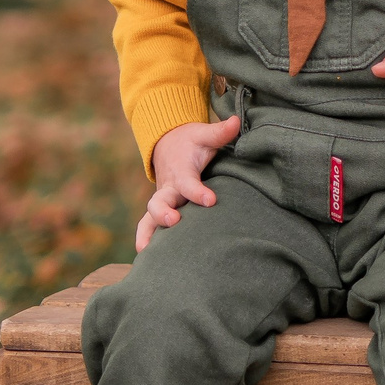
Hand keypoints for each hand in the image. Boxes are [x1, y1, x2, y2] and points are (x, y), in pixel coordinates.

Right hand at [138, 115, 241, 251]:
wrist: (168, 145)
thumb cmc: (191, 142)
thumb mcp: (204, 134)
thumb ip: (220, 132)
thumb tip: (238, 121)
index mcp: (181, 172)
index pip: (188, 183)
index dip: (198, 192)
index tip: (211, 200)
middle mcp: (169, 189)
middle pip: (159, 202)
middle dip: (164, 213)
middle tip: (175, 222)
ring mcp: (163, 201)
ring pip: (149, 218)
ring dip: (148, 233)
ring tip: (146, 253)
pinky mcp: (161, 210)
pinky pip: (149, 226)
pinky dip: (145, 240)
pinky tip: (146, 262)